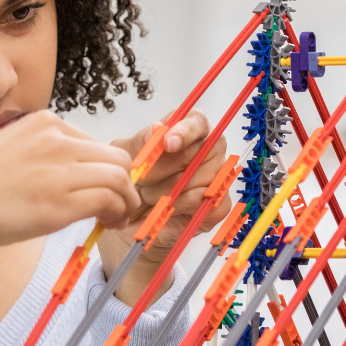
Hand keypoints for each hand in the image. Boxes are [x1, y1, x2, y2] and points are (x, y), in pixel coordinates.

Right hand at [0, 110, 140, 284]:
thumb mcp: (14, 151)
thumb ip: (47, 154)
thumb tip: (80, 173)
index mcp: (44, 122)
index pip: (96, 143)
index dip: (107, 170)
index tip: (105, 191)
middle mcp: (55, 139)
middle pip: (116, 157)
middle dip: (125, 184)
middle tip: (119, 207)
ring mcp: (59, 168)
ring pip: (119, 176)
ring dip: (126, 200)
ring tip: (117, 218)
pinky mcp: (61, 201)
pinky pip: (110, 199)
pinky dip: (117, 211)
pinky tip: (107, 223)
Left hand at [109, 109, 230, 258]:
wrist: (132, 224)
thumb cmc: (133, 185)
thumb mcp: (126, 160)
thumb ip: (140, 142)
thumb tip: (157, 128)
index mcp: (187, 133)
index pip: (198, 121)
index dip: (185, 131)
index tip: (167, 144)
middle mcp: (208, 152)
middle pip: (201, 150)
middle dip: (166, 167)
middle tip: (144, 179)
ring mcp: (217, 177)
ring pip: (201, 176)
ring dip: (170, 189)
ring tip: (151, 195)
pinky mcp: (219, 204)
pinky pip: (204, 199)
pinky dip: (181, 204)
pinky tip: (168, 207)